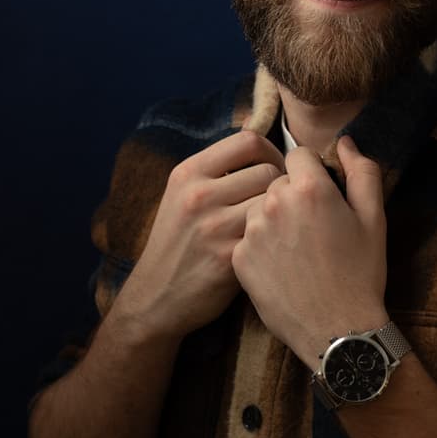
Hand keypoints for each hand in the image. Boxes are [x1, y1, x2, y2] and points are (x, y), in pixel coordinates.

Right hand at [114, 130, 283, 341]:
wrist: (156, 297)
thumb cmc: (178, 241)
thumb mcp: (182, 194)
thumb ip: (216, 170)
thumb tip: (261, 146)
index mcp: (188, 173)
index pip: (247, 140)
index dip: (271, 150)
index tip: (274, 166)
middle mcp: (198, 195)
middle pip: (267, 170)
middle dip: (280, 183)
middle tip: (279, 199)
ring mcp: (213, 227)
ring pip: (273, 200)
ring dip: (280, 210)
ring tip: (276, 221)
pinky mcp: (229, 258)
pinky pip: (269, 232)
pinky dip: (274, 235)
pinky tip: (270, 244)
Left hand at [232, 135, 388, 369]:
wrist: (337, 331)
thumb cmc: (361, 273)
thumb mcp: (374, 218)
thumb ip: (362, 171)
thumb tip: (345, 142)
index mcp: (310, 188)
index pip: (298, 154)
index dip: (311, 172)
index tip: (321, 195)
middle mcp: (275, 203)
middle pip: (277, 180)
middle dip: (292, 194)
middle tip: (313, 226)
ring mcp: (253, 231)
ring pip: (260, 207)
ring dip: (274, 217)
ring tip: (297, 247)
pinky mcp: (240, 258)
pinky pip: (248, 236)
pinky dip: (262, 245)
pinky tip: (282, 265)